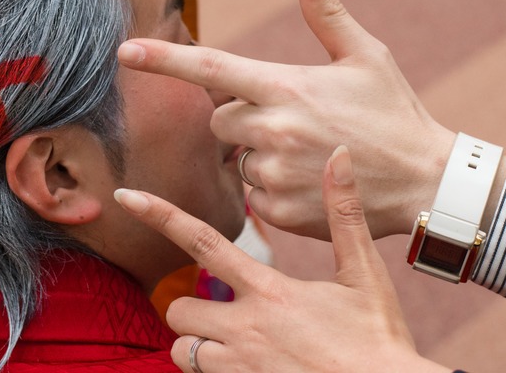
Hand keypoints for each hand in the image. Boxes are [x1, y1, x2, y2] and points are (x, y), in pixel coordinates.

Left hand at [115, 147, 448, 372]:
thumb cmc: (379, 339)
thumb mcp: (364, 274)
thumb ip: (345, 215)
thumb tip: (339, 155)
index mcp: (269, 291)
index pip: (202, 242)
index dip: (160, 214)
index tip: (126, 195)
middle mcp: (245, 330)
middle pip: (179, 309)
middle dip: (191, 309)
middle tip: (224, 311)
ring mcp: (241, 369)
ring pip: (183, 352)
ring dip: (198, 345)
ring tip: (235, 344)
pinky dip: (214, 372)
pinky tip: (249, 366)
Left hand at [117, 0, 453, 239]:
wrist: (426, 183)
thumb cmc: (394, 112)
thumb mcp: (367, 56)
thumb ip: (327, 12)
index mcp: (285, 86)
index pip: (211, 69)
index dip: (164, 60)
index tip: (124, 52)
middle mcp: (272, 129)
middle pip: (220, 118)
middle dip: (242, 116)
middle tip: (292, 118)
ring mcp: (274, 172)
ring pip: (237, 158)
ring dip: (261, 153)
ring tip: (312, 151)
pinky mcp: (279, 210)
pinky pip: (254, 193)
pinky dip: (274, 187)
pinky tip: (312, 179)